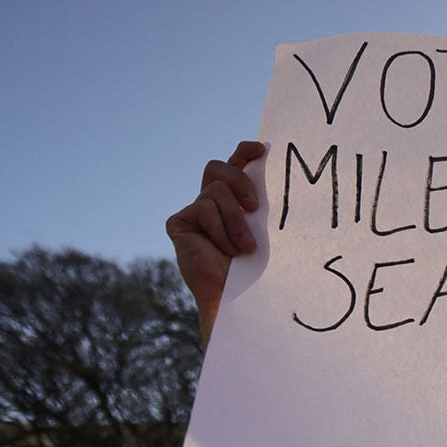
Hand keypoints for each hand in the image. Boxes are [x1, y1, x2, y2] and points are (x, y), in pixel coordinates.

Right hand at [166, 140, 266, 345]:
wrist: (238, 297)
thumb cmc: (257, 268)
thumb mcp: (263, 225)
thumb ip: (259, 194)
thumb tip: (267, 155)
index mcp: (233, 201)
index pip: (234, 164)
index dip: (244, 151)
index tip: (261, 149)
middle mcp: (210, 202)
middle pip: (217, 167)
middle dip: (241, 181)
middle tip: (256, 208)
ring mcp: (192, 212)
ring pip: (216, 191)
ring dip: (236, 221)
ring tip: (243, 248)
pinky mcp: (179, 222)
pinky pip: (204, 208)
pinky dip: (221, 230)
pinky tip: (225, 252)